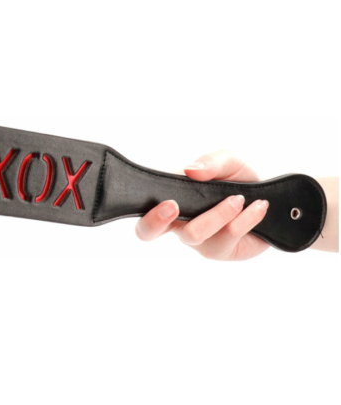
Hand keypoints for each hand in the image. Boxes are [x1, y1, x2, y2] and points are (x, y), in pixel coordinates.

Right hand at [135, 150, 269, 260]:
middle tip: (173, 206)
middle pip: (148, 232)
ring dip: (218, 213)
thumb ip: (210, 162)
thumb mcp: (228, 162)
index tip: (167, 202)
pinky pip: (227, 236)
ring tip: (239, 198)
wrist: (268, 198)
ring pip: (195, 233)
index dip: (146, 213)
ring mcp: (199, 241)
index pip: (144, 212)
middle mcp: (180, 224)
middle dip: (156, 220)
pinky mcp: (222, 250)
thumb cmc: (238, 179)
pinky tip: (258, 206)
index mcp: (172, 202)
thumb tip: (190, 170)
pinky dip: (245, 218)